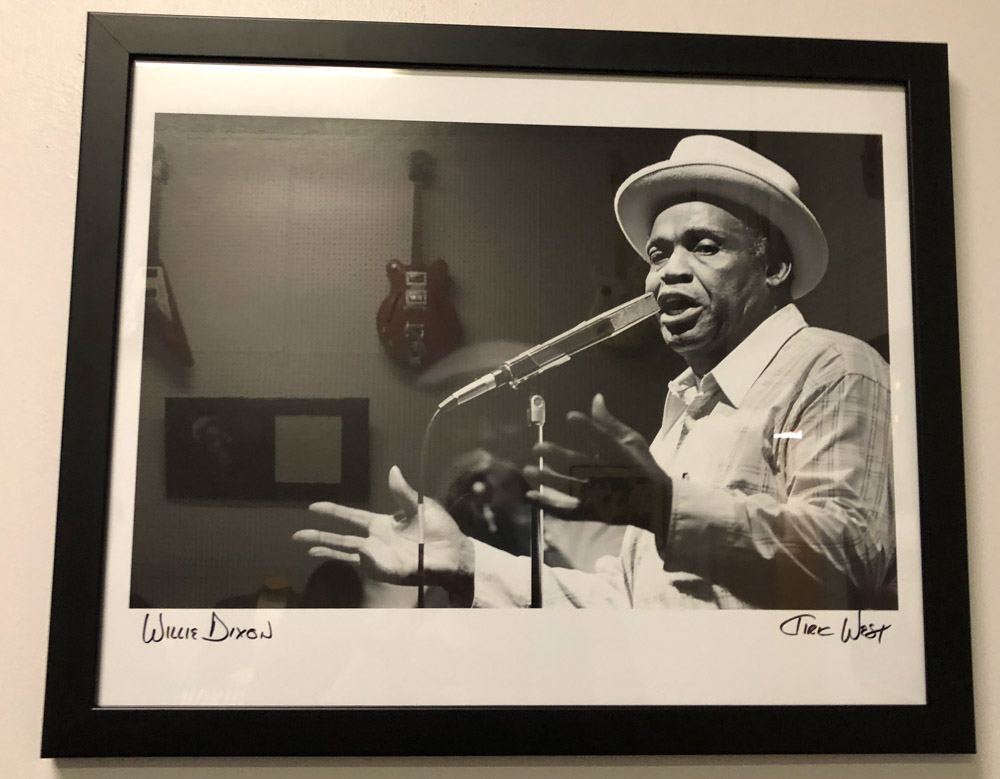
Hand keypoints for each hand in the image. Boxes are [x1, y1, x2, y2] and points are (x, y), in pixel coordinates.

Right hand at [292, 466, 474, 593]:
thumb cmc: (440, 530)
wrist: (453, 554)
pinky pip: (365, 562)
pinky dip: (356, 556)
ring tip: (305, 548)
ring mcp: (377, 557)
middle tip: (296, 534)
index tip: (313, 506)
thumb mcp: (420, 506)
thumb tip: (392, 469)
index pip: (351, 517)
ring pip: (345, 552)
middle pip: (341, 537)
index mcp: (382, 523)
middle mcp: (375, 540)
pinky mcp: (384, 569)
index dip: (333, 511)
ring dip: (325, 549)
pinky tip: (349, 549)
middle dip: (320, 534)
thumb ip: (402, 492)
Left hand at [525, 394, 671, 532]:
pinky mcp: (592, 512)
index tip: (570, 416)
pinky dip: (549, 505)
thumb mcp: (632, 441)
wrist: (655, 503)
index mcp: (621, 457)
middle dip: (559, 456)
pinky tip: (531, 496)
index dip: (588, 428)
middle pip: (582, 466)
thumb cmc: (642, 466)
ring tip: (529, 470)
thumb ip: (610, 422)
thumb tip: (595, 398)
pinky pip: (568, 511)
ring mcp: (599, 496)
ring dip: (549, 479)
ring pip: (571, 488)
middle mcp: (608, 477)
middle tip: (538, 447)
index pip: (604, 439)